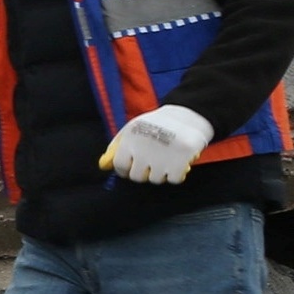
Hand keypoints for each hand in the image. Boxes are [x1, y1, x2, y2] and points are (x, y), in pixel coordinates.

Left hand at [101, 104, 215, 185]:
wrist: (189, 114)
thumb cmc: (158, 123)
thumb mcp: (133, 128)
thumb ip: (117, 146)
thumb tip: (103, 165)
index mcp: (130, 139)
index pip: (119, 165)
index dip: (125, 169)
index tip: (132, 168)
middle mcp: (144, 150)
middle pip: (137, 176)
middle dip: (144, 171)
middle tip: (153, 162)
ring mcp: (162, 157)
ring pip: (156, 179)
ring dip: (162, 173)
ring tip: (167, 158)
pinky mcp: (181, 161)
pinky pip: (174, 179)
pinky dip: (177, 174)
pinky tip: (178, 161)